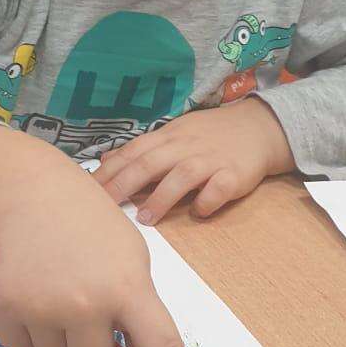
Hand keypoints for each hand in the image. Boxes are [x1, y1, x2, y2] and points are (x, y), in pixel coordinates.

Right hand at [0, 172, 208, 346]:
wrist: (28, 192)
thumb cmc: (90, 226)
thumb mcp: (129, 257)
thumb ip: (135, 307)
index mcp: (129, 288)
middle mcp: (86, 303)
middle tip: (84, 307)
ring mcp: (42, 306)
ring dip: (56, 334)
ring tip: (53, 286)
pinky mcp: (2, 307)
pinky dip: (25, 328)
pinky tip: (28, 289)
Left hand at [92, 97, 292, 225]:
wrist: (259, 127)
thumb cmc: (210, 135)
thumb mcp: (174, 134)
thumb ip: (142, 150)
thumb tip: (105, 163)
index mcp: (168, 137)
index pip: (132, 153)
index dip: (108, 172)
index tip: (87, 191)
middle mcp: (186, 146)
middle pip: (150, 164)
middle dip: (124, 185)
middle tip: (105, 207)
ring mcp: (210, 160)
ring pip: (182, 176)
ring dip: (162, 197)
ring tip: (146, 218)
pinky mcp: (234, 175)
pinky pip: (219, 189)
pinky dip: (207, 201)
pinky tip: (198, 213)